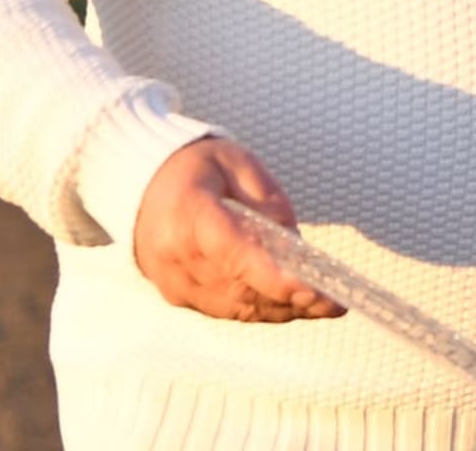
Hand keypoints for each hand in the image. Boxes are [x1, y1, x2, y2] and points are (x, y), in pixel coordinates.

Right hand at [134, 137, 343, 323]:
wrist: (140, 181)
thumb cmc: (196, 167)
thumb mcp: (240, 165)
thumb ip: (270, 205)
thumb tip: (298, 249)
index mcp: (188, 216)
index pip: (235, 255)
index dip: (275, 278)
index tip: (313, 291)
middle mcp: (174, 256)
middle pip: (240, 289)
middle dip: (291, 300)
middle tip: (335, 304)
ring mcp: (172, 280)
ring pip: (235, 307)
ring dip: (280, 310)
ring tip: (322, 307)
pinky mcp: (175, 294)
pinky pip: (223, 310)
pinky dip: (258, 309)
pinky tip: (289, 305)